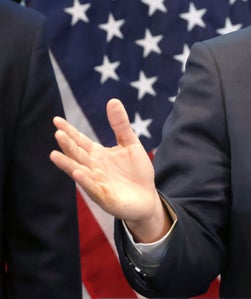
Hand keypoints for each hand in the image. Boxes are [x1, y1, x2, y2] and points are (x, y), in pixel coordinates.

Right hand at [51, 98, 170, 242]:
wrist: (147, 197)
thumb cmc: (136, 172)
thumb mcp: (130, 144)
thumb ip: (120, 125)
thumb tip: (112, 100)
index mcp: (98, 155)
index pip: (80, 141)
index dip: (70, 131)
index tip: (56, 119)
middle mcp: (93, 168)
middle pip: (78, 154)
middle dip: (68, 145)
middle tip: (58, 133)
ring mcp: (97, 183)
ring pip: (79, 172)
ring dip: (68, 164)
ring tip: (54, 154)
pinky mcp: (105, 197)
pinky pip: (93, 188)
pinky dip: (86, 181)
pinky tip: (78, 173)